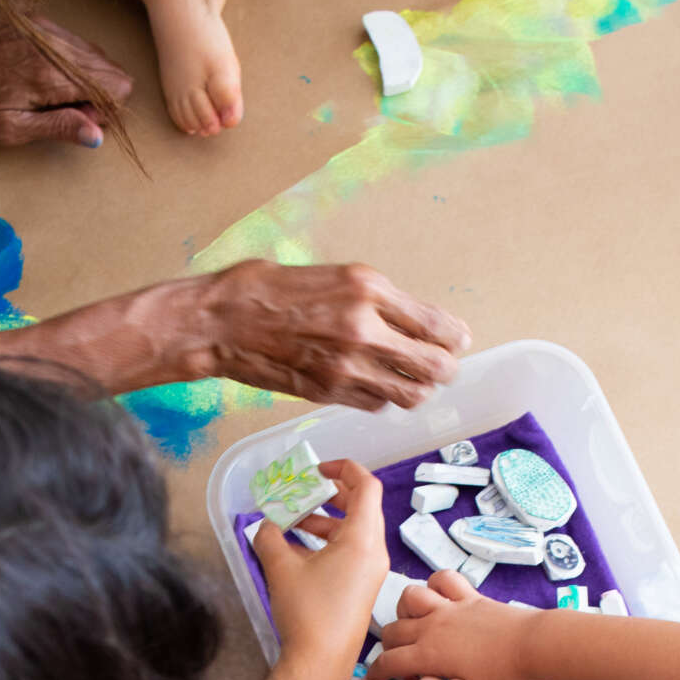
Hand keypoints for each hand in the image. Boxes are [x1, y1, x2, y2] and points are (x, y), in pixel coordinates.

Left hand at [0, 11, 136, 147]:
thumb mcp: (10, 130)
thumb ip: (58, 127)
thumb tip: (97, 133)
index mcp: (52, 76)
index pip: (114, 84)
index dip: (106, 108)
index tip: (82, 120)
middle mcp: (53, 45)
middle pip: (106, 66)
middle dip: (96, 92)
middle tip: (64, 110)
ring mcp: (41, 26)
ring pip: (87, 50)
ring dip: (79, 75)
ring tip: (48, 93)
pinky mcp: (29, 17)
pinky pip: (64, 38)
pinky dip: (61, 58)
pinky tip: (36, 72)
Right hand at [199, 261, 469, 410]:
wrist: (221, 320)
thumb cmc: (270, 289)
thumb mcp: (334, 275)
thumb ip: (376, 299)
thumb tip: (416, 321)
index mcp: (367, 288)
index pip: (435, 325)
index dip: (455, 338)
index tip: (459, 340)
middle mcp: (362, 328)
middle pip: (433, 367)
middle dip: (446, 369)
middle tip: (445, 365)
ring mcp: (345, 365)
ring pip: (409, 394)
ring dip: (418, 389)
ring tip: (414, 379)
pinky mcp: (328, 392)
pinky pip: (376, 404)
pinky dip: (383, 397)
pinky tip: (375, 384)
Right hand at [254, 460, 385, 671]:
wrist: (321, 663)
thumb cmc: (308, 614)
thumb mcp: (280, 567)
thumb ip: (269, 537)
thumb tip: (264, 526)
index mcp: (363, 539)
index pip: (366, 485)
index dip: (342, 468)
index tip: (317, 469)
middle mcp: (374, 552)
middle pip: (361, 506)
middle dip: (329, 494)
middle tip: (302, 493)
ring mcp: (371, 572)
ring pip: (353, 531)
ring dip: (324, 520)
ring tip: (292, 523)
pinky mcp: (362, 588)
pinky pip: (351, 552)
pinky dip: (328, 542)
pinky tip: (298, 551)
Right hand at [365, 571, 540, 679]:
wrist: (534, 648)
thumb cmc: (507, 677)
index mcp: (428, 656)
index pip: (387, 663)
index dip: (376, 673)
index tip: (376, 679)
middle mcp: (432, 628)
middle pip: (392, 630)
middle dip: (389, 647)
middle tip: (403, 660)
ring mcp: (449, 609)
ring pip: (410, 597)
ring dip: (406, 610)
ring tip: (415, 623)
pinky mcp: (468, 597)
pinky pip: (444, 579)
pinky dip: (437, 583)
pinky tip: (439, 596)